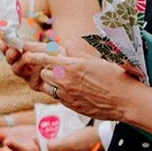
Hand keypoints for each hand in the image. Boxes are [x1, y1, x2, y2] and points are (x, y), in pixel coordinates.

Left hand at [19, 46, 143, 122]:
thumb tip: (66, 45)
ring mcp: (66, 94)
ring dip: (52, 82)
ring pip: (48, 85)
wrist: (124, 101)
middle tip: (57, 68)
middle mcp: (65, 80)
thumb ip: (78, 53)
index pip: (44, 59)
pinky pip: (56, 96)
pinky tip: (73, 90)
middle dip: (47, 70)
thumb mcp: (96, 61)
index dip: (33, 56)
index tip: (26, 54)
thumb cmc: (114, 77)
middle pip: (43, 73)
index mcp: (72, 66)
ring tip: (65, 80)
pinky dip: (60, 92)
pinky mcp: (69, 105)